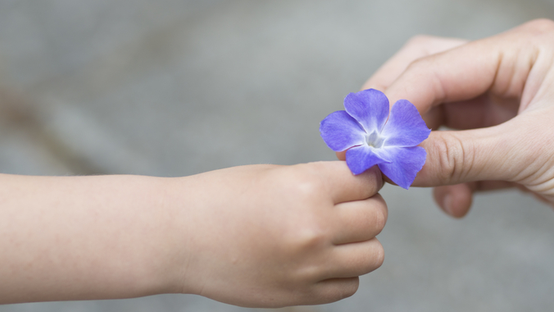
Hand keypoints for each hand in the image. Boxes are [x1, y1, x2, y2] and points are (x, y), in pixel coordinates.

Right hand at [172, 161, 385, 306]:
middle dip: (366, 208)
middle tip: (345, 207)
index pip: (368, 181)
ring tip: (334, 236)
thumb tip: (366, 186)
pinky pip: (348, 284)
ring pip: (372, 255)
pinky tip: (317, 259)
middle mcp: (313, 228)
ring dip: (360, 243)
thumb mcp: (275, 176)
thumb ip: (321, 183)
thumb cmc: (222, 197)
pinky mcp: (299, 294)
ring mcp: (308, 266)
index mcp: (306, 188)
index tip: (354, 182)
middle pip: (377, 217)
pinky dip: (341, 272)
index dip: (364, 179)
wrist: (176, 239)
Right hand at [362, 19, 553, 256]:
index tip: (363, 145)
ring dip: (424, 157)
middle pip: (428, 82)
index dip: (394, 107)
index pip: (434, 69)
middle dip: (397, 119)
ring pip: (440, 124)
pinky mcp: (514, 148)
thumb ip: (457, 155)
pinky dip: (450, 179)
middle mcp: (511, 72)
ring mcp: (511, 111)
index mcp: (520, 50)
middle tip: (365, 151)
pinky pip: (461, 156)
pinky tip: (458, 204)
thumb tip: (394, 162)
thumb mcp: (533, 153)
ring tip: (417, 188)